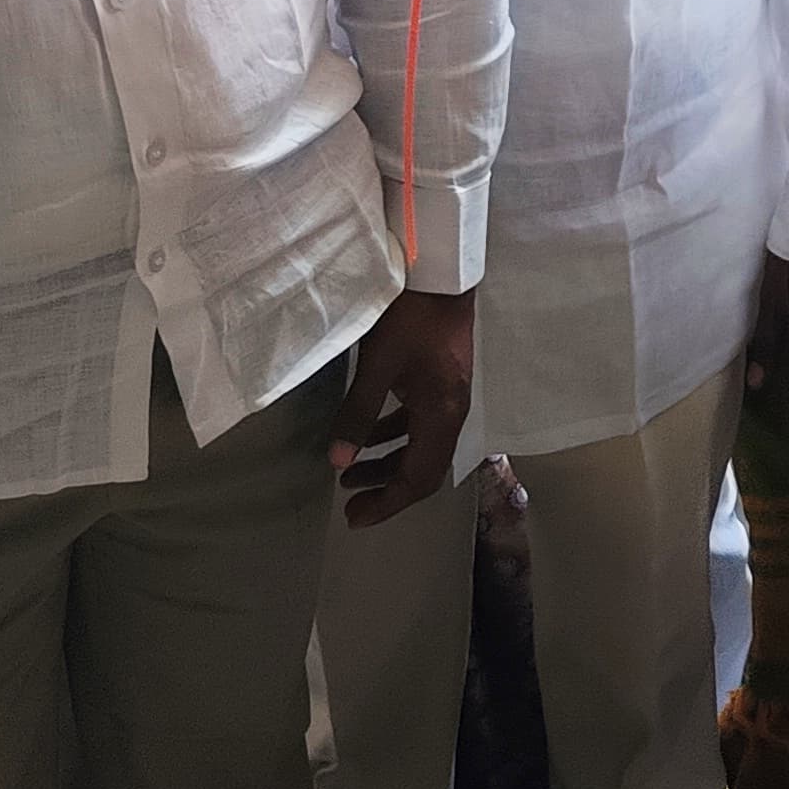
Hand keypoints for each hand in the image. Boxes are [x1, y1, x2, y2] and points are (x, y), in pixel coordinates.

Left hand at [331, 290, 473, 527]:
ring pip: (421, 446)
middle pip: (424, 468)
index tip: (355, 517)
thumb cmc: (410, 316)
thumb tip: (336, 461)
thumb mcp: (378, 364)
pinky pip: (419, 422)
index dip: (388, 503)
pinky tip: (367, 432)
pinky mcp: (440, 380)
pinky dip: (393, 436)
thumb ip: (358, 413)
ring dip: (387, 462)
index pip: (420, 478)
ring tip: (348, 470)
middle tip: (349, 503)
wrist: (442, 270)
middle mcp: (451, 412)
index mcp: (442, 414)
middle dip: (387, 489)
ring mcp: (448, 395)